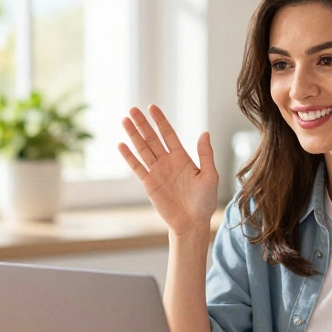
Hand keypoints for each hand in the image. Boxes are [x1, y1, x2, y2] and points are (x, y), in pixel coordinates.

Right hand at [118, 105, 218, 235]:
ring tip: (124, 120)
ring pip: (142, 149)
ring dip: (133, 135)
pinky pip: (137, 167)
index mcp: (182, 158)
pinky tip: (121, 145)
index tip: (152, 108)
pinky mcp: (148, 184)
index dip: (160, 121)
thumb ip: (205, 155)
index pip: (168, 134)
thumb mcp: (210, 176)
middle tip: (133, 109)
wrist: (192, 223)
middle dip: (142, 124)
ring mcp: (156, 172)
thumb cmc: (204, 202)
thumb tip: (204, 133)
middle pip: (152, 138)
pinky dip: (129, 156)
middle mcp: (167, 162)